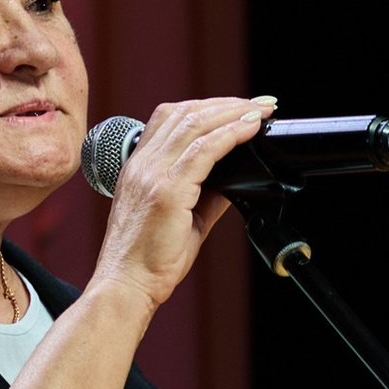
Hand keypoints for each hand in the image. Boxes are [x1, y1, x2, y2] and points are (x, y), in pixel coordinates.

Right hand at [93, 94, 272, 310]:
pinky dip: (230, 134)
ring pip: (194, 124)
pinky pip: (203, 150)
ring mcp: (152, 174)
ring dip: (233, 112)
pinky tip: (251, 129)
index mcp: (140, 166)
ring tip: (261, 111)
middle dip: (227, 103)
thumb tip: (236, 179)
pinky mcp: (167, 191)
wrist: (127, 285)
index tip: (239, 106)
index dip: (207, 106)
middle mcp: (142, 163)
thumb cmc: (148, 259)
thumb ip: (206, 193)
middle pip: (185, 112)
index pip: (171, 117)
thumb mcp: (182, 217)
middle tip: (261, 103)